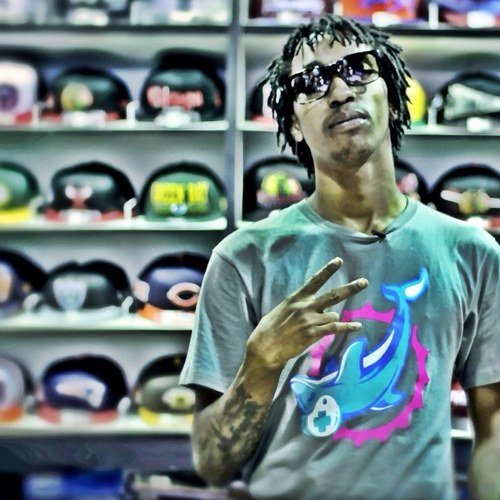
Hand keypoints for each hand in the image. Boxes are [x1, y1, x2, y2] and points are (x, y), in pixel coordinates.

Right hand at [247, 257, 367, 370]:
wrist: (265, 347)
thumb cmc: (270, 329)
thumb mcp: (282, 309)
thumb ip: (297, 305)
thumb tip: (309, 305)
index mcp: (296, 298)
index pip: (315, 280)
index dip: (328, 270)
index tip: (339, 261)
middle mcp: (305, 306)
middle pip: (333, 295)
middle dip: (350, 288)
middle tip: (364, 282)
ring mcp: (310, 320)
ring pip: (334, 315)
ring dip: (332, 320)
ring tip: (321, 326)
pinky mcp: (313, 333)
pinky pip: (336, 328)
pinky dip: (348, 327)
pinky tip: (357, 326)